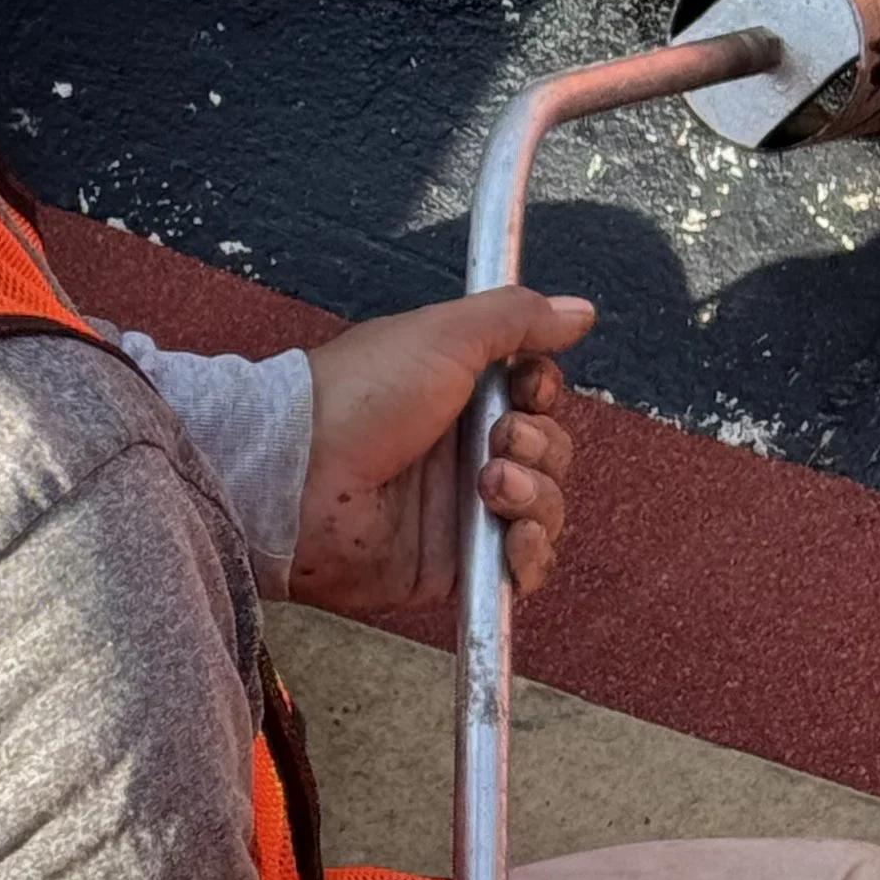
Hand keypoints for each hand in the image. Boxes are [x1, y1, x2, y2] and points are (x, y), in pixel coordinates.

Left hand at [293, 290, 591, 614]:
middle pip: (549, 451)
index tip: (528, 389)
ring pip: (544, 508)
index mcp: (458, 393)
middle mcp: (462, 451)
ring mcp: (459, 511)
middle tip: (499, 440)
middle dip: (541, 445)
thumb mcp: (444, 334)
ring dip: (537, 495)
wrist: (299, 477)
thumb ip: (516, 318)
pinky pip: (519, 568)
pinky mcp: (452, 567)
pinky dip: (531, 556)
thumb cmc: (361, 394)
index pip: (536, 396)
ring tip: (493, 487)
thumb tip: (581, 310)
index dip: (544, 394)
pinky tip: (513, 539)